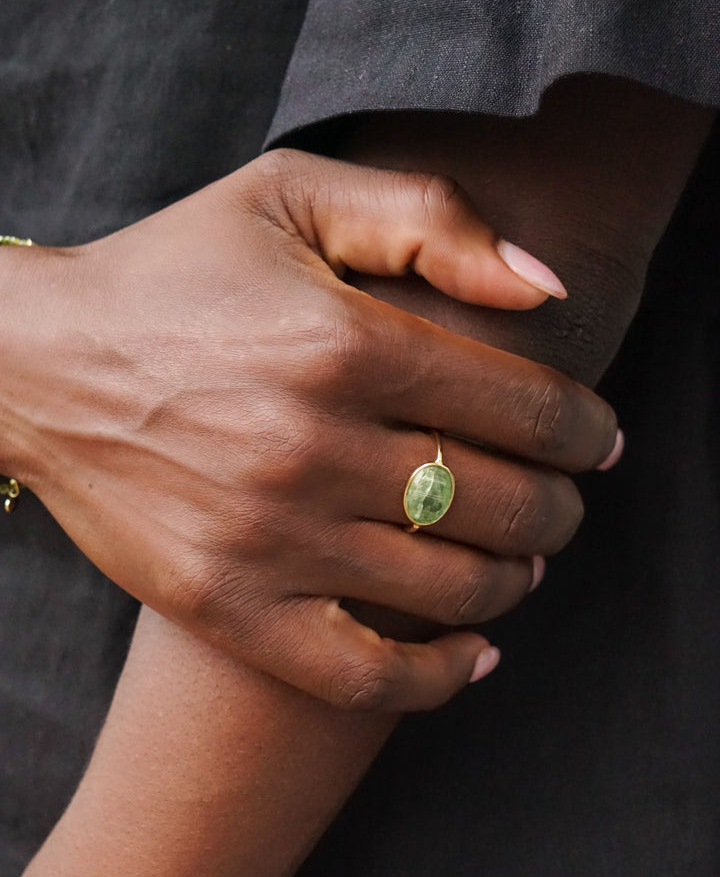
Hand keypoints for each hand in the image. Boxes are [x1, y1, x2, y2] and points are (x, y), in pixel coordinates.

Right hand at [1, 149, 616, 711]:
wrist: (40, 363)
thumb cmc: (173, 272)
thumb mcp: (291, 196)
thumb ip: (431, 218)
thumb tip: (547, 289)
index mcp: (344, 340)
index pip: (524, 405)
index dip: (585, 431)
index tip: (598, 442)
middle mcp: (313, 445)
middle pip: (500, 503)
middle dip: (560, 509)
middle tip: (564, 504)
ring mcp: (268, 537)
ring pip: (448, 591)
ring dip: (515, 583)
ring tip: (522, 564)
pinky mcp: (226, 604)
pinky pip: (360, 674)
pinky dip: (436, 681)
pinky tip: (475, 658)